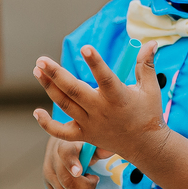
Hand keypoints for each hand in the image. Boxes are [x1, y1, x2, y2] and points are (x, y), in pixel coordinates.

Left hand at [32, 42, 167, 162]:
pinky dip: (47, 124)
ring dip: (49, 88)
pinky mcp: (84, 135)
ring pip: (65, 105)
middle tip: (41, 60)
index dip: (95, 63)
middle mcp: (101, 110)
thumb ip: (146, 65)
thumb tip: (151, 42)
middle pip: (74, 91)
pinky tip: (36, 112)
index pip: (105, 78)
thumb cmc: (148, 113)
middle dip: (56, 75)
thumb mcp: (151, 88)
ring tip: (37, 70)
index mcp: (118, 97)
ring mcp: (90, 124)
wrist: (145, 146)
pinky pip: (61, 133)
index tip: (84, 47)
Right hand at [43, 138, 99, 188]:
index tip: (80, 172)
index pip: (65, 154)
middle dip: (87, 187)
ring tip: (87, 186)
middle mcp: (53, 161)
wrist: (60, 147)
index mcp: (64, 146)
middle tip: (94, 180)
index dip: (72, 163)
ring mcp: (48, 175)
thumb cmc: (79, 147)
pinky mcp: (48, 186)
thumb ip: (99, 150)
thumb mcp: (89, 145)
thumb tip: (108, 152)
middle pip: (68, 182)